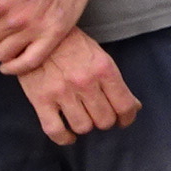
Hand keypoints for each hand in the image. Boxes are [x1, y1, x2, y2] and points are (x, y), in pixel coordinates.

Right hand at [16, 29, 140, 145]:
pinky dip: (64, 138)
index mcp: (104, 69)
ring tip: (82, 118)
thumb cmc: (71, 44)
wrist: (36, 32)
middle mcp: (85, 82)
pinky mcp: (40, 100)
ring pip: (83, 127)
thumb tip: (135, 106)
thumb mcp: (99, 56)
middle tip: (99, 114)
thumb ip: (115, 82)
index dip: (127, 117)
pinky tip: (68, 135)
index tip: (123, 120)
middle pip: (105, 120)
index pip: (125, 105)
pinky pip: (55, 130)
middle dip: (105, 121)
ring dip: (85, 126)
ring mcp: (62, 92)